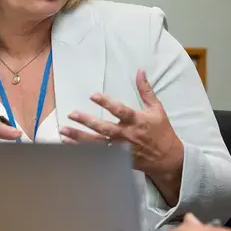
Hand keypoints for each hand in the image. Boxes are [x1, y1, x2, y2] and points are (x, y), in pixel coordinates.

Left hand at [59, 69, 183, 189]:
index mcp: (137, 121)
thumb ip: (146, 90)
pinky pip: (98, 154)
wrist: (167, 158)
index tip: (93, 96)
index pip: (120, 110)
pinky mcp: (118, 159)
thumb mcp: (157, 108)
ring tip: (64, 131)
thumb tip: (140, 71)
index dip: (106, 103)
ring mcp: (121, 148)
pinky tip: (70, 145)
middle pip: (104, 128)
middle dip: (87, 122)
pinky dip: (83, 150)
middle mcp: (127, 135)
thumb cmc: (162, 131)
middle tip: (72, 114)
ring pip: (97, 143)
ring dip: (79, 137)